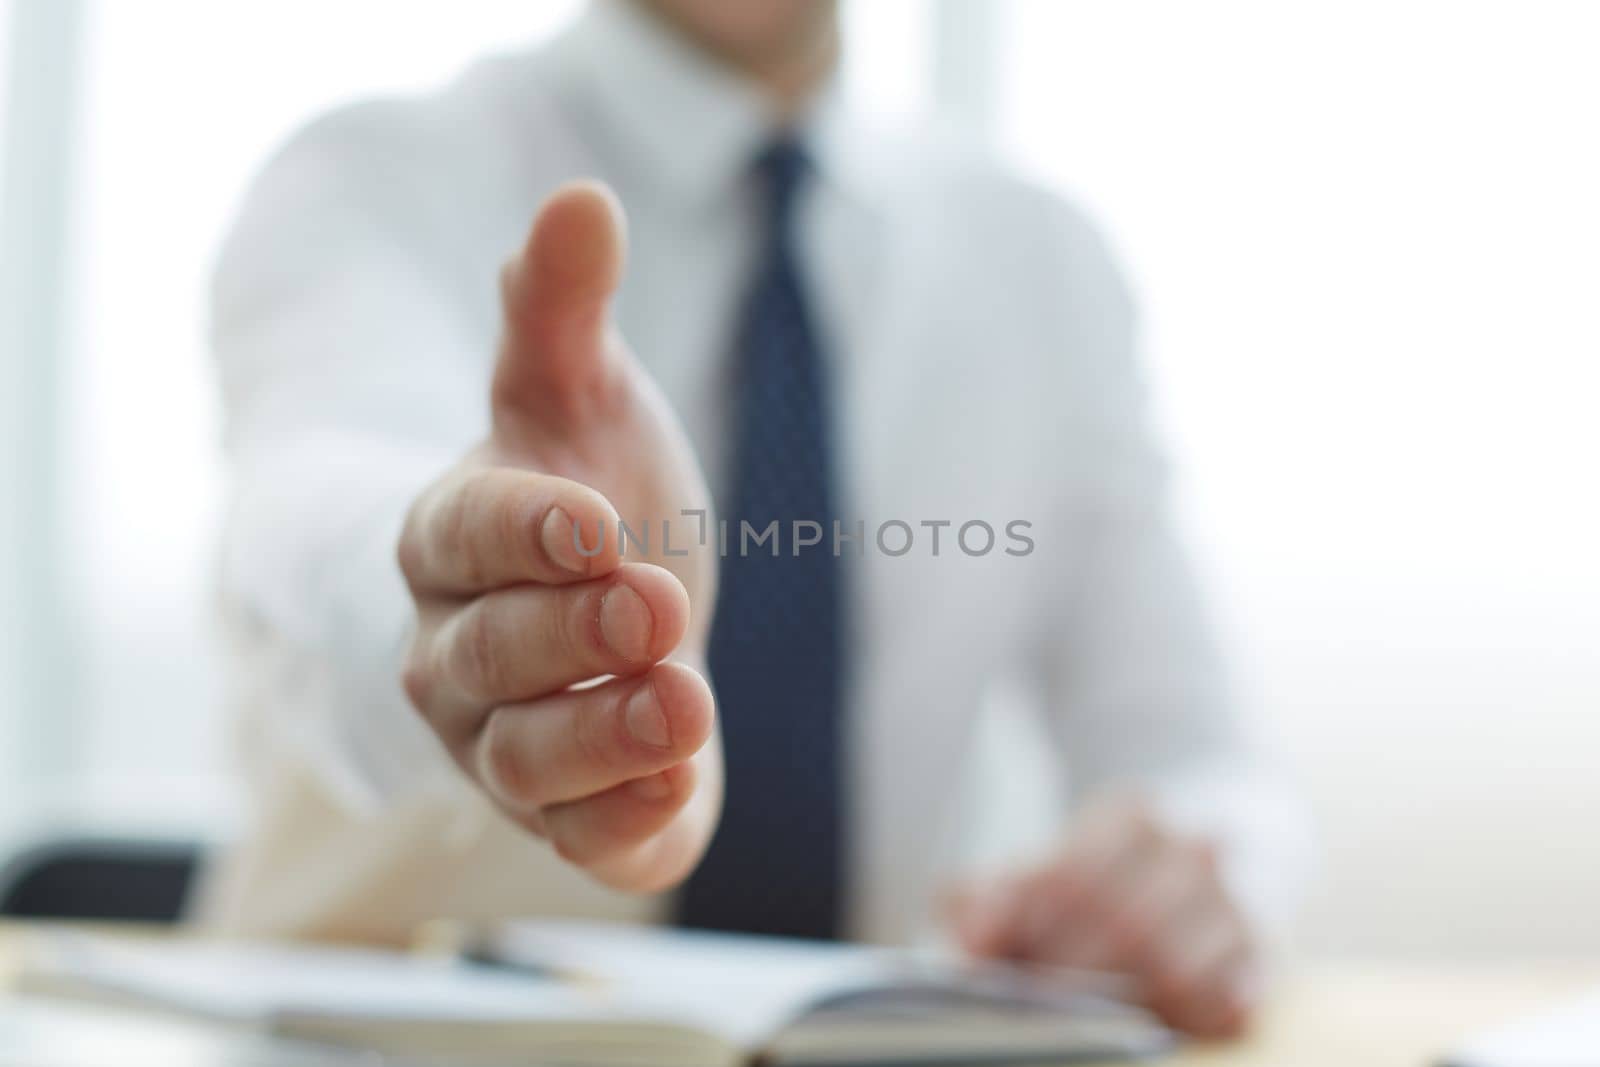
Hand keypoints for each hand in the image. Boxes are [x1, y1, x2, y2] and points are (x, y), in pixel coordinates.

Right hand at [397, 182, 719, 893]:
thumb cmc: (593, 497)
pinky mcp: (571, 815)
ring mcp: (502, 743)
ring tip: (687, 705)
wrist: (620, 621)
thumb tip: (581, 199)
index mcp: (450, 541)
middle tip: (660, 603)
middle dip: (572, 634)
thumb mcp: (584, 398)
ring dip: (603, 738)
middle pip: (487, 656)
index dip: (522, 530)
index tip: (595, 515)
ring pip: (525, 759)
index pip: (461, 535)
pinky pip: (580, 839)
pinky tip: (684, 790)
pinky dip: (625, 824)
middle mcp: (455, 654)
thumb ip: (562, 313)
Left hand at [947, 797, 1258, 1038]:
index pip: (1071, 873)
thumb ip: (986, 898)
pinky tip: (1147, 1023)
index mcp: (1132, 813)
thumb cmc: (1096, 881)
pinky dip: (1181, 1021)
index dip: (1021, 922)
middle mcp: (1193, 849)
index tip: (981, 958)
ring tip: (1080, 1015)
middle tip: (1028, 998)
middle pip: (1122, 923)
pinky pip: (1228, 1005)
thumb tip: (972, 947)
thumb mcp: (1034, 870)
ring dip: (1119, 1002)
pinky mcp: (1260, 960)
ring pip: (1175, 967)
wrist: (1191, 872)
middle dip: (1064, 972)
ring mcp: (1233, 903)